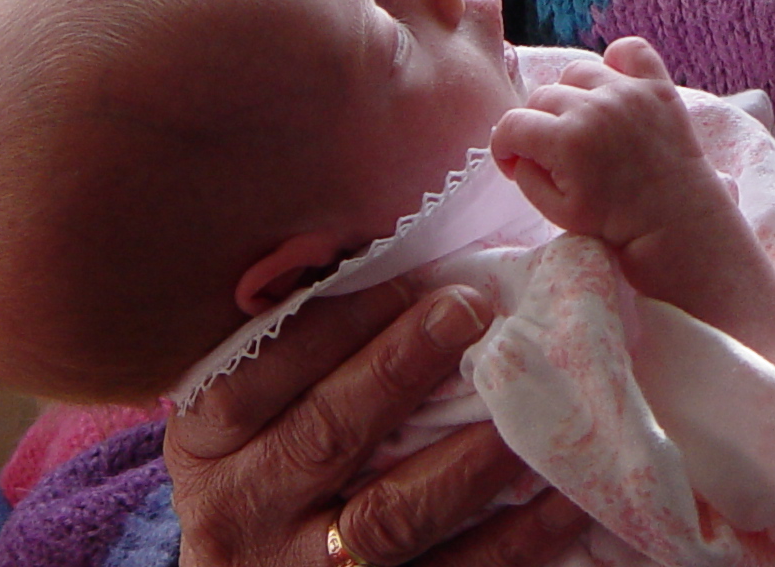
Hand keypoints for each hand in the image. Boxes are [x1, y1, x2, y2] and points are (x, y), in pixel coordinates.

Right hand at [166, 278, 588, 566]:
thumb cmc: (277, 451)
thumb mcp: (259, 398)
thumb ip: (303, 327)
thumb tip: (378, 237)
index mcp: (210, 440)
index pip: (260, 374)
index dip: (338, 323)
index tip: (414, 275)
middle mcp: (241, 510)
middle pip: (326, 436)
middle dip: (402, 369)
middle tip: (472, 311)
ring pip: (389, 517)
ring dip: (469, 457)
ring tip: (530, 400)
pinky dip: (515, 536)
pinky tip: (564, 492)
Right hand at [490, 36, 709, 249]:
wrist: (674, 219)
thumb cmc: (614, 221)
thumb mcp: (555, 211)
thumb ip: (526, 175)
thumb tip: (519, 148)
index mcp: (566, 140)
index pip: (511, 124)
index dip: (505, 145)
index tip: (515, 161)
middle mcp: (595, 107)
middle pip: (542, 97)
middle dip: (539, 126)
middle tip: (555, 151)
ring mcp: (628, 92)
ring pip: (577, 72)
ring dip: (572, 95)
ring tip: (585, 122)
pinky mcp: (658, 85)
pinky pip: (630, 49)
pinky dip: (618, 61)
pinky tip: (614, 86)